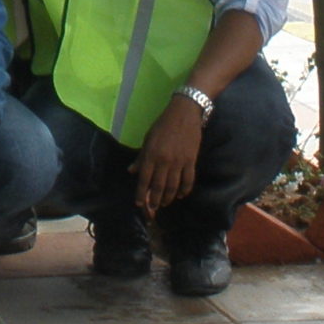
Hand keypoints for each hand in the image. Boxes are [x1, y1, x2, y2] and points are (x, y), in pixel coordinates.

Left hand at [133, 96, 206, 213]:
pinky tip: (181, 195)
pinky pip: (188, 180)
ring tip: (164, 203)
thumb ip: (141, 157)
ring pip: (173, 186)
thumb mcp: (148, 139)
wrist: (184, 113)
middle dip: (154, 200)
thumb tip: (132, 171)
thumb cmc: (163, 124)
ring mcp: (179, 162)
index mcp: (151, 154)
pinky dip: (184, 190)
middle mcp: (164, 161)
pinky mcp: (191, 161)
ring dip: (168, 198)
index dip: (141, 193)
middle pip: (158, 186)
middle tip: (153, 209)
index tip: (139, 204)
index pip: (144, 179)